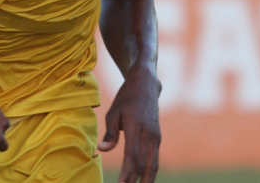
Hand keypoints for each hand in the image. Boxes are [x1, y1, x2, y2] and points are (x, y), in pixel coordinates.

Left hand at [98, 66, 161, 182]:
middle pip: (144, 164)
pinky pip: (155, 159)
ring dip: (146, 180)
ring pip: (153, 164)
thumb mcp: (114, 111)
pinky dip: (150, 172)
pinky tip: (143, 181)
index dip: (127, 172)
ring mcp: (156, 137)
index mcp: (136, 126)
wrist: (146, 85)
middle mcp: (149, 134)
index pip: (132, 155)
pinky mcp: (158, 138)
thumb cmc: (126, 98)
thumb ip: (110, 132)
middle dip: (135, 180)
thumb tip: (102, 149)